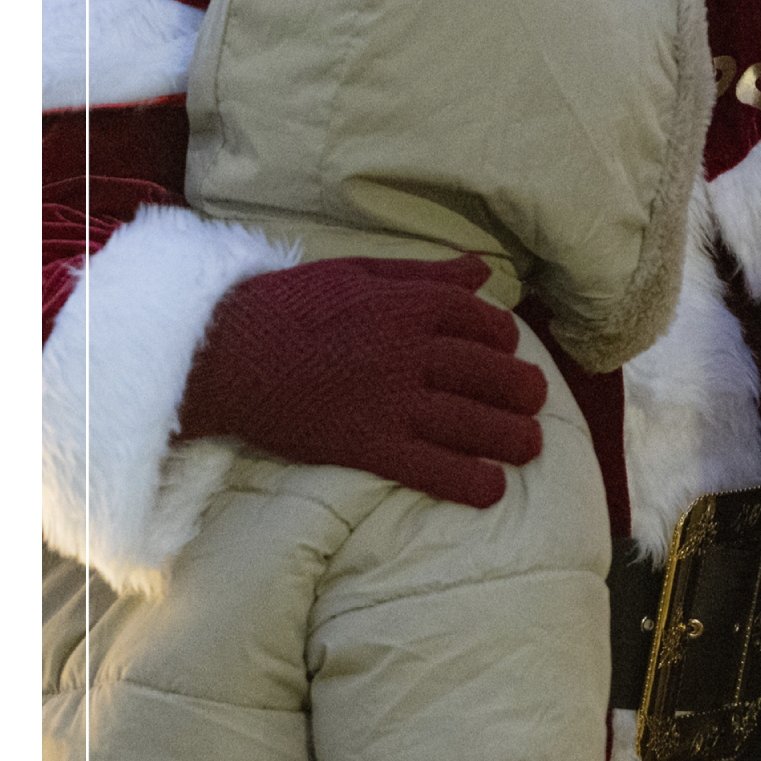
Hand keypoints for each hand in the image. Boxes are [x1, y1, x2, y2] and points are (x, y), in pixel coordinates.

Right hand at [177, 254, 546, 507]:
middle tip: (534, 403)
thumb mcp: (363, 272)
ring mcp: (392, 401)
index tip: (509, 352)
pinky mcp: (367, 445)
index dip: (506, 340)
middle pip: (490, 373)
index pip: (485, 323)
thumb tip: (483, 271)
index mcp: (413, 304)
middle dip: (523, 391)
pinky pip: (431, 468)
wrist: (226, 352)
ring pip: (472, 423)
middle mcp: (412, 351)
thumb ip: (427, 274)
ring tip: (529, 446)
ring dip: (511, 437)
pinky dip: (468, 481)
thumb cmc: (292, 305)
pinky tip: (491, 490)